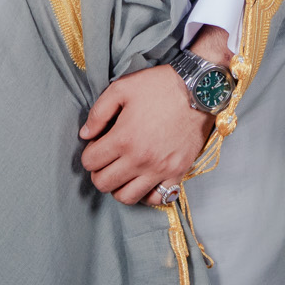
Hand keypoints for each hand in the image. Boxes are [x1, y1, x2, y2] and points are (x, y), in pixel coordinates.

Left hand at [78, 28, 230, 205]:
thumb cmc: (160, 86)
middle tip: (108, 158)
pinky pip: (157, 199)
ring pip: (126, 197)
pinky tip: (144, 179)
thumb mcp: (122, 88)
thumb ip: (98, 112)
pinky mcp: (178, 172)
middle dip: (99, 171)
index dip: (89, 153)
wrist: (199, 90)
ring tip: (124, 171)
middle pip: (103, 183)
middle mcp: (140, 159)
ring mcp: (160, 169)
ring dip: (119, 186)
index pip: (90, 162)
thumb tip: (85, 134)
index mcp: (123, 138)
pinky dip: (147, 194)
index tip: (98, 144)